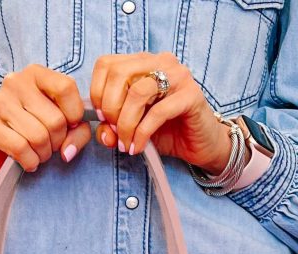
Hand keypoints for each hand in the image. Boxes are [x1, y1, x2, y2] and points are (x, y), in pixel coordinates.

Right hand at [0, 65, 92, 182]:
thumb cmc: (34, 131)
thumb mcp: (62, 125)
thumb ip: (78, 132)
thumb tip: (68, 151)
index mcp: (36, 74)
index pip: (66, 88)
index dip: (75, 114)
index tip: (70, 126)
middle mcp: (15, 82)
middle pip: (55, 119)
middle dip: (58, 142)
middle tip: (50, 145)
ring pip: (39, 137)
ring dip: (43, 154)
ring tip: (38, 153)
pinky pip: (21, 148)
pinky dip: (30, 161)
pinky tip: (28, 161)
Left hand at [89, 52, 235, 174]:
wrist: (200, 145)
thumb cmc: (166, 132)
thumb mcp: (131, 129)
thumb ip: (113, 128)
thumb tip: (103, 132)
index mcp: (142, 63)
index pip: (106, 64)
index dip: (97, 92)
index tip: (101, 118)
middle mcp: (160, 62)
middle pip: (118, 74)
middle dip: (109, 108)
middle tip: (115, 132)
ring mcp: (178, 75)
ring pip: (137, 92)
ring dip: (126, 123)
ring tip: (126, 143)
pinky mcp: (191, 95)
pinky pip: (158, 112)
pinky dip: (142, 133)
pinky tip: (138, 147)